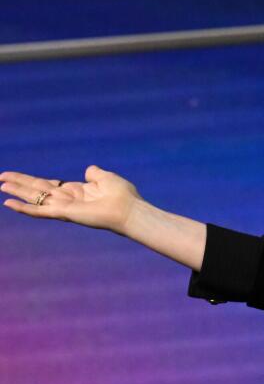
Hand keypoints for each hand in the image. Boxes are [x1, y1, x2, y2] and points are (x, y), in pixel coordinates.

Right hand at [1, 165, 144, 234]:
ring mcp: (65, 207)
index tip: (18, 177)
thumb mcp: (106, 178)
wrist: (130, 210)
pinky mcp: (64, 214)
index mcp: (77, 191)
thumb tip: (88, 170)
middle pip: (38, 189)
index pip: (50, 185)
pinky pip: (40, 211)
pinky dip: (24, 208)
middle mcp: (68, 199)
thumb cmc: (123, 196)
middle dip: (19, 183)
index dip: (33, 181)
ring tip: (1, 185)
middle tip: (1, 178)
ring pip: (35, 198)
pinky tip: (8, 204)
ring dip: (17, 192)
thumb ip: (94, 174)